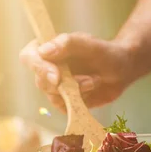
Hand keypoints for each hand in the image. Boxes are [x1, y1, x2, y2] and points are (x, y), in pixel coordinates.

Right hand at [19, 33, 134, 110]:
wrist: (121, 70)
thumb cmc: (106, 53)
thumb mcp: (90, 44)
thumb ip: (68, 43)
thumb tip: (43, 51)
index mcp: (48, 48)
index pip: (29, 57)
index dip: (39, 68)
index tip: (57, 76)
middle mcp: (47, 67)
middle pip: (41, 82)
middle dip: (67, 84)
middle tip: (90, 79)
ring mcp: (55, 86)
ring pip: (53, 97)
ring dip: (77, 92)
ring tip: (95, 81)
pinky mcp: (64, 101)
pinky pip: (65, 108)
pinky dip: (81, 102)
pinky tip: (92, 90)